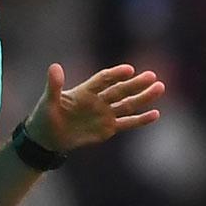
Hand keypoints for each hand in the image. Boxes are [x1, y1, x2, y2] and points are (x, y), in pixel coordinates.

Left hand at [23, 62, 164, 152]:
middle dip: (136, 84)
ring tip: (160, 88)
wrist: (48, 138)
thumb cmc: (45, 117)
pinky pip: (127, 123)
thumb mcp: (48, 101)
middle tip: (152, 76)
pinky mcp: (108, 129)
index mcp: (85, 91)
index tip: (129, 70)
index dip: (116, 74)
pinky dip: (140, 119)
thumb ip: (54, 85)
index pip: (104, 80)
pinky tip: (155, 114)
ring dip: (143, 97)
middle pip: (120, 90)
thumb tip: (54, 66)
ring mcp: (105, 114)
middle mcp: (98, 100)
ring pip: (128, 104)